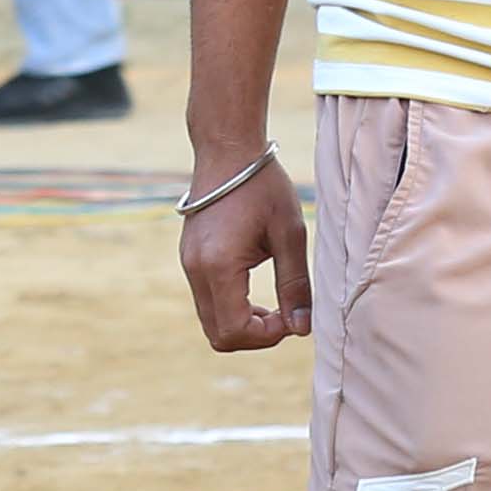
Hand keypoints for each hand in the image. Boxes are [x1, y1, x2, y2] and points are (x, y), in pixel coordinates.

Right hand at [180, 150, 310, 353]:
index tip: (292, 317)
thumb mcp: (290, 235)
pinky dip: (231, 309)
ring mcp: (188, 267)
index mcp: (219, 265)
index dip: (267, 336)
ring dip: (243, 324)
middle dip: (255, 336)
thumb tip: (301, 328)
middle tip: (285, 317)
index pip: (235, 330)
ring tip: (273, 305)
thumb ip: (295, 285)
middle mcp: (196, 271)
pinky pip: (207, 303)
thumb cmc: (262, 187)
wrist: (227, 153)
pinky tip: (254, 290)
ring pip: (211, 322)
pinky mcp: (190, 262)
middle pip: (219, 335)